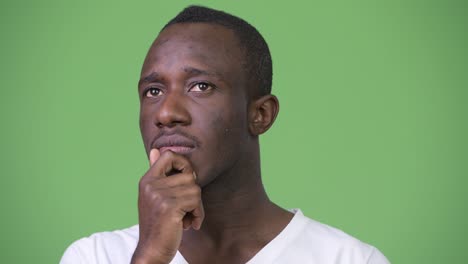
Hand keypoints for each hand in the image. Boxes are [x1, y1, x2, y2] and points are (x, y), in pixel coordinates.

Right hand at [131, 149, 203, 263]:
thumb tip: (155, 151)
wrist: (151, 251)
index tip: (187, 179)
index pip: (168, 155)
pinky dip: (198, 215)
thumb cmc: (157, 225)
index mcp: (147, 180)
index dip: (183, 163)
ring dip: (196, 206)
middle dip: (194, 193)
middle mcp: (151, 185)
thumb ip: (158, 174)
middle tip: (188, 207)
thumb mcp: (154, 197)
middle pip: (189, 175)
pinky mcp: (169, 207)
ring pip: (195, 189)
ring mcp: (159, 196)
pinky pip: (196, 202)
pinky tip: (190, 224)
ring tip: (187, 218)